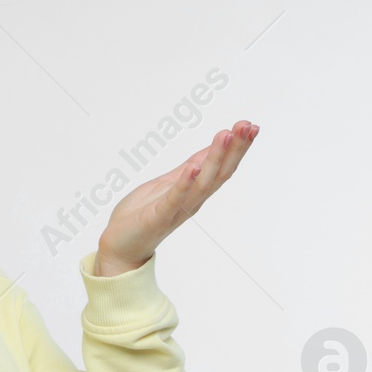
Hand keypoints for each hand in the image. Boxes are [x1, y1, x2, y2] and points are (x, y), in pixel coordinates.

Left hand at [95, 119, 257, 275]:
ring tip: (226, 135)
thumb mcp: (168, 182)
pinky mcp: (159, 216)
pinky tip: (194, 168)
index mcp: (194, 191)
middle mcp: (193, 200)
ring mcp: (178, 209)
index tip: (250, 126)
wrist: (121, 246)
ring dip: (215, 158)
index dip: (237, 148)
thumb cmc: (142, 213)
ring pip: (203, 183)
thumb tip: (210, 150)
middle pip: (220, 173)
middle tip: (248, 126)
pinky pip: (175, 199)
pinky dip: (185, 184)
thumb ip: (189, 169)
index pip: (221, 166)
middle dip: (235, 149)